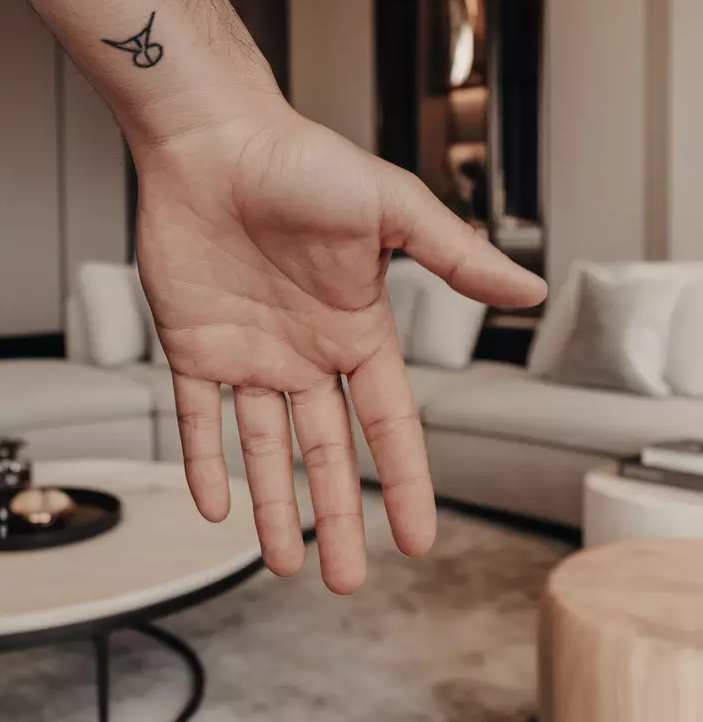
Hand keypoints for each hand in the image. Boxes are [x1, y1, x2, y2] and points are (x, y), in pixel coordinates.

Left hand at [134, 98, 545, 593]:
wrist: (212, 139)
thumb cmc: (300, 163)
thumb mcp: (391, 210)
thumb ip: (455, 259)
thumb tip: (529, 293)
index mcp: (356, 329)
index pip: (390, 424)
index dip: (407, 482)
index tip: (419, 540)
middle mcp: (305, 351)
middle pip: (329, 453)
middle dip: (340, 518)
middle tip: (345, 582)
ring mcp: (248, 352)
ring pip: (263, 449)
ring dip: (275, 506)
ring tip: (285, 565)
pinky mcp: (192, 344)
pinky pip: (196, 418)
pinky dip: (202, 463)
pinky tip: (214, 506)